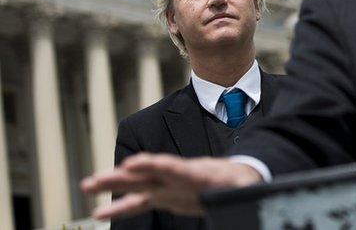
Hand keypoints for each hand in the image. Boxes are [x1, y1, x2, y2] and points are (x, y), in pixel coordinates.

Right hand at [80, 154, 261, 219]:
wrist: (237, 178)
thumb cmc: (241, 182)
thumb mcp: (246, 186)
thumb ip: (242, 190)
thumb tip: (247, 193)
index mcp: (196, 173)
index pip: (172, 167)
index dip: (153, 165)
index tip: (132, 164)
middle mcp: (176, 176)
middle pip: (146, 174)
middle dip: (121, 175)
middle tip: (95, 179)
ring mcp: (167, 184)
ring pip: (136, 184)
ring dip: (113, 185)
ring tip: (87, 186)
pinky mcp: (164, 195)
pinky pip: (139, 202)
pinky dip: (120, 208)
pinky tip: (100, 213)